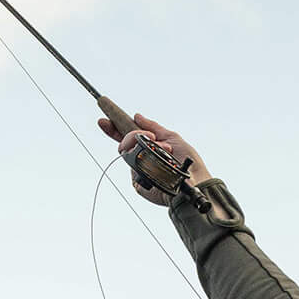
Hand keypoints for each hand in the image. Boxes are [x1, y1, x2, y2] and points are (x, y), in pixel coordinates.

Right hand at [95, 106, 212, 206]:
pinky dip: (151, 161)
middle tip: (148, 136)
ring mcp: (138, 171)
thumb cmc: (188, 161)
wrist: (195, 179)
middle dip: (133, 135)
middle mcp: (140, 159)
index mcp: (147, 148)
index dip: (113, 129)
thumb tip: (137, 116)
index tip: (103, 120)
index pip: (126, 137)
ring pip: (129, 153)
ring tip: (166, 151)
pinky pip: (135, 167)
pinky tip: (163, 163)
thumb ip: (153, 126)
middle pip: (123, 144)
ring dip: (150, 147)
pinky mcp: (138, 183)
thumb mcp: (172, 137)